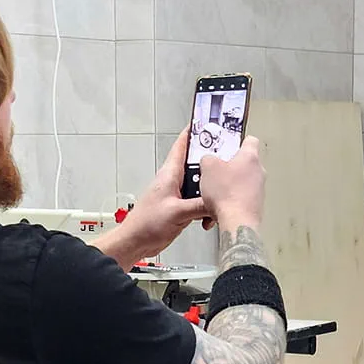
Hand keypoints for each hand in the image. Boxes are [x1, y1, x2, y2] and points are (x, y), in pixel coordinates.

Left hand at [100, 132, 209, 267]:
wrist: (136, 242)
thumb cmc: (146, 224)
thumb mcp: (177, 212)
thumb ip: (200, 206)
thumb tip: (218, 201)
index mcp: (170, 174)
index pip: (182, 145)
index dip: (194, 132)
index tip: (206, 121)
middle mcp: (174, 181)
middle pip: (196, 165)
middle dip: (211, 163)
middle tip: (227, 158)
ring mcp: (178, 195)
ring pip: (200, 186)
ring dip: (210, 190)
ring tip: (222, 192)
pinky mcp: (180, 209)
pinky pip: (198, 203)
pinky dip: (206, 208)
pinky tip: (210, 215)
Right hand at [199, 137, 265, 233]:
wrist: (237, 222)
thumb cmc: (228, 195)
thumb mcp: (208, 167)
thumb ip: (208, 158)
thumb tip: (208, 160)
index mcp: (250, 157)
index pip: (250, 140)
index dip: (238, 141)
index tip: (229, 145)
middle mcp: (259, 172)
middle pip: (244, 164)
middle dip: (229, 168)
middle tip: (215, 171)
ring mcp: (259, 190)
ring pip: (241, 183)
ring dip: (229, 187)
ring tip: (215, 193)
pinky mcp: (255, 206)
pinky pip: (241, 199)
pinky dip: (230, 201)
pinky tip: (219, 207)